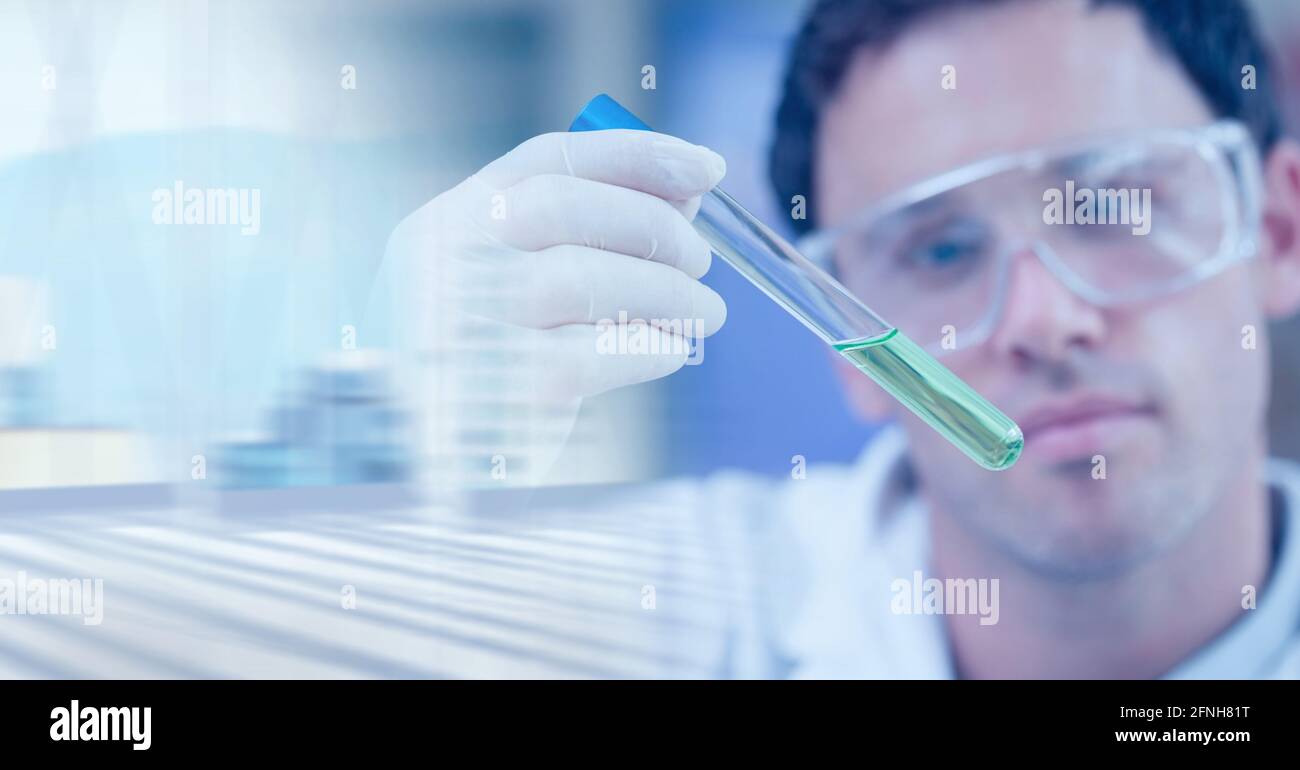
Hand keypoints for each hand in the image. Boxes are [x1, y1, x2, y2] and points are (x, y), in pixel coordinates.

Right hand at [380, 129, 727, 486]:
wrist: (416, 452)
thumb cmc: (485, 356)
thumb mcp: (516, 279)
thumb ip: (587, 230)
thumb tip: (686, 196)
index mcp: (452, 219)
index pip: (549, 159)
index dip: (638, 157)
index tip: (706, 168)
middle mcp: (442, 262)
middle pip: (563, 207)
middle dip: (654, 227)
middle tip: (701, 264)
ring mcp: (456, 325)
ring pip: (578, 280)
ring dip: (666, 294)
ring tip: (703, 315)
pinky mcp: (485, 395)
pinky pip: (583, 360)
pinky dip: (646, 350)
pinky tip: (670, 352)